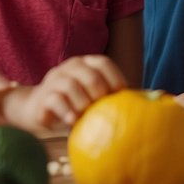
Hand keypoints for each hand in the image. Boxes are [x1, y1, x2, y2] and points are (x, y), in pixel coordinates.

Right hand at [8, 55, 127, 131]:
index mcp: (84, 64)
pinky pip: (56, 100)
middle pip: (89, 74)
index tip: (121, 94)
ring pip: (71, 86)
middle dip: (99, 92)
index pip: (102, 63)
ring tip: (85, 115)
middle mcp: (69, 68)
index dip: (115, 77)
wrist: (36, 107)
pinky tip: (73, 120)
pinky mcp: (42, 96)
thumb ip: (109, 94)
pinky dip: (67, 111)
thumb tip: (147, 100)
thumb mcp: (90, 94)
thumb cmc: (73, 102)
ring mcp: (54, 80)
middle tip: (100, 106)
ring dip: (83, 103)